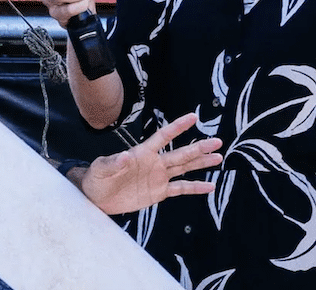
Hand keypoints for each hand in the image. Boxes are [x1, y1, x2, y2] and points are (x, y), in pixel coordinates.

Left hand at [77, 113, 221, 214]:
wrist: (97, 198)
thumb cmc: (97, 178)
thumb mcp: (101, 168)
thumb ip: (114, 162)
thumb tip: (127, 156)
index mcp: (142, 152)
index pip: (163, 136)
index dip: (178, 127)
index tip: (193, 117)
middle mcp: (154, 162)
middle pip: (180, 153)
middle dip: (199, 147)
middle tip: (217, 142)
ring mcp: (158, 177)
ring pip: (184, 168)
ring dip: (201, 163)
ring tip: (218, 157)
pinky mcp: (159, 192)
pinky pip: (180, 188)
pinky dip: (195, 188)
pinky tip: (209, 186)